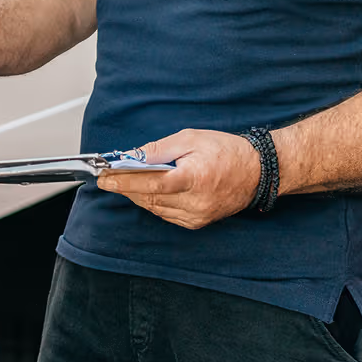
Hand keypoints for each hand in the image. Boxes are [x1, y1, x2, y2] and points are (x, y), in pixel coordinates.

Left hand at [95, 129, 259, 229]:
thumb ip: (159, 149)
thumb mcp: (191, 138)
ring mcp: (198, 215)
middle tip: (108, 177)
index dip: (124, 181)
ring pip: (156, 208)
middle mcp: (196, 201)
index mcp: (194, 177)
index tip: (104, 177)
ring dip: (138, 195)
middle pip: (149, 198)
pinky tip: (146, 191)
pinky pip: (167, 214)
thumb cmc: (227, 151)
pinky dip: (154, 203)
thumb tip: (133, 156)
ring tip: (124, 182)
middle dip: (126, 188)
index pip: (151, 183)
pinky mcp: (198, 222)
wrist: (258, 171)